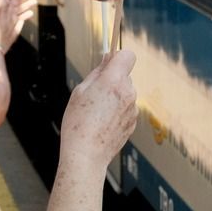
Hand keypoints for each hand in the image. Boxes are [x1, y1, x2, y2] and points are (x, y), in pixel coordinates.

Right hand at [59, 50, 136, 169]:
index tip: (109, 62)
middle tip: (94, 94)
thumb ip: (97, 73)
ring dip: (114, 97)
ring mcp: (133, 108)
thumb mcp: (80, 91)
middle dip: (112, 79)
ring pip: (125, 93)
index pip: (127, 55)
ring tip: (96, 113)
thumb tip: (108, 59)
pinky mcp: (133, 122)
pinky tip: (103, 123)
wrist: (86, 154)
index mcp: (113, 81)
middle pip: (125, 75)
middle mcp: (128, 92)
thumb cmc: (78, 123)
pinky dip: (117, 111)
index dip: (118, 57)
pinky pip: (126, 108)